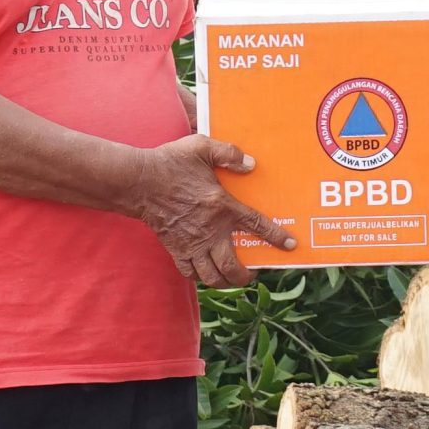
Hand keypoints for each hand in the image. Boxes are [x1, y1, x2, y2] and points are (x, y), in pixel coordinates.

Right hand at [135, 136, 295, 288]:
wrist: (138, 181)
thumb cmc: (171, 163)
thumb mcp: (202, 147)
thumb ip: (229, 153)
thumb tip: (251, 164)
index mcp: (221, 206)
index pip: (256, 226)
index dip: (276, 238)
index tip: (290, 246)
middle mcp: (209, 231)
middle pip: (232, 268)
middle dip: (245, 276)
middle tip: (251, 273)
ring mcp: (191, 244)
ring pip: (211, 276)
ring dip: (224, 281)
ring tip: (230, 277)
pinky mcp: (175, 249)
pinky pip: (190, 272)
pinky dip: (199, 276)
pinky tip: (205, 271)